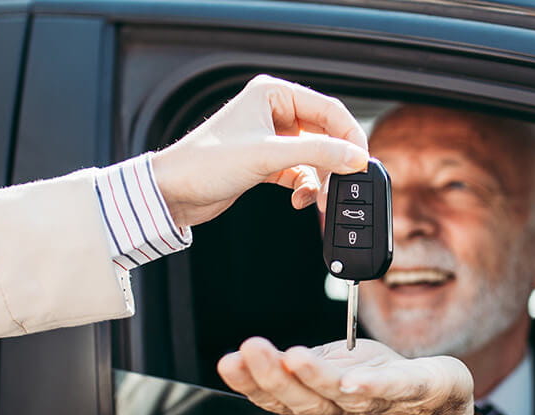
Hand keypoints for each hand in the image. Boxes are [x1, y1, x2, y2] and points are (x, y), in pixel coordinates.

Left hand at [150, 74, 368, 227]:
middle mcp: (272, 112)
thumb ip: (318, 154)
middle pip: (324, 133)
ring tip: (317, 196)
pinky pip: (300, 172)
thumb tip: (355, 157)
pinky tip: (300, 199)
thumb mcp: (268, 156)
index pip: (328, 109)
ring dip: (319, 178)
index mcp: (272, 94)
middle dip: (334, 161)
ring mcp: (269, 138)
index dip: (350, 135)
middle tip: (344, 181)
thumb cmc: (204, 163)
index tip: (362, 160)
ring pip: (313, 156)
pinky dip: (305, 187)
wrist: (172, 193)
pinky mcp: (265, 163)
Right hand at [217, 337, 474, 414]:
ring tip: (292, 358)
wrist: (445, 403)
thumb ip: (302, 365)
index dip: (252, 383)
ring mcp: (380, 406)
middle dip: (273, 377)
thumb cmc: (384, 384)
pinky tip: (353, 382)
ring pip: (341, 397)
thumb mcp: (336, 365)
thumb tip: (257, 357)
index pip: (280, 398)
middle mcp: (345, 412)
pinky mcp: (415, 391)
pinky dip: (371, 388)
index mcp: (322, 404)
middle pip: (304, 401)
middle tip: (249, 351)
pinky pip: (391, 392)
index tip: (229, 361)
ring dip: (314, 379)